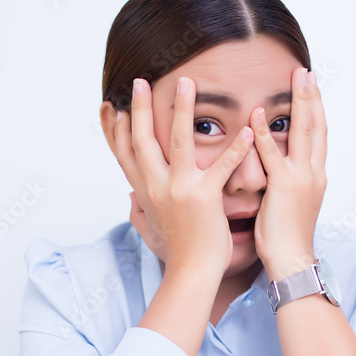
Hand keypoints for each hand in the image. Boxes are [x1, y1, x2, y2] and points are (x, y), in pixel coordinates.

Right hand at [112, 77, 254, 275]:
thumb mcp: (150, 230)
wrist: (192, 273)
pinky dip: (235, 148)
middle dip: (139, 108)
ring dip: (182, 109)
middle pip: (141, 139)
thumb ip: (139, 212)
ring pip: (177, 141)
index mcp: (144, 191)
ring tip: (187, 83)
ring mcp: (178, 190)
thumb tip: (130, 200)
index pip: (123, 154)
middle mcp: (155, 186)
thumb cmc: (177, 253)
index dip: (113, 129)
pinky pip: (222, 167)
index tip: (108, 106)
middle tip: (139, 81)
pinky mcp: (204, 197)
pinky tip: (247, 129)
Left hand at [252, 67, 327, 279]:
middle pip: (317, 126)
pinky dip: (265, 133)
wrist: (292, 260)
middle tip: (306, 71)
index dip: (316, 109)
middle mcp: (314, 173)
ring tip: (295, 77)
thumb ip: (287, 181)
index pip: (318, 135)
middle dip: (313, 96)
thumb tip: (278, 169)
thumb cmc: (286, 237)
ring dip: (300, 102)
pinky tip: (258, 113)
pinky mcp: (284, 187)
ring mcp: (302, 178)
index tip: (311, 87)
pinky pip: (273, 155)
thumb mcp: (290, 203)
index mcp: (316, 176)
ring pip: (303, 132)